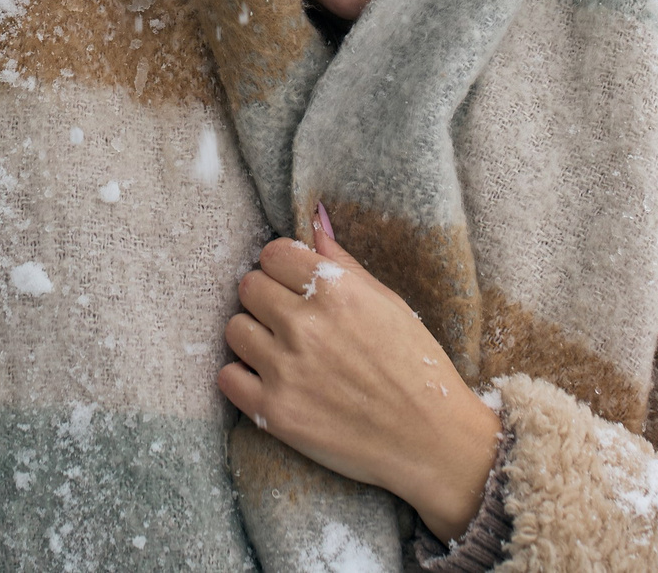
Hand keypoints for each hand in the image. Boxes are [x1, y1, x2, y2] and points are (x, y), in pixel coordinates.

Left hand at [218, 202, 501, 541]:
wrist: (430, 439)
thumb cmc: (416, 366)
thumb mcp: (387, 302)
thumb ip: (342, 261)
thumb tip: (314, 218)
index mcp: (334, 291)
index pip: (272, 254)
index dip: (282, 267)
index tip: (293, 284)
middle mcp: (304, 325)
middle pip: (248, 287)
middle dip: (266, 298)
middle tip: (288, 319)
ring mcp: (286, 370)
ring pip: (233, 329)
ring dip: (253, 336)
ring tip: (281, 351)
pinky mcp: (274, 413)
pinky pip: (227, 377)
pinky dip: (243, 377)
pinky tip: (270, 380)